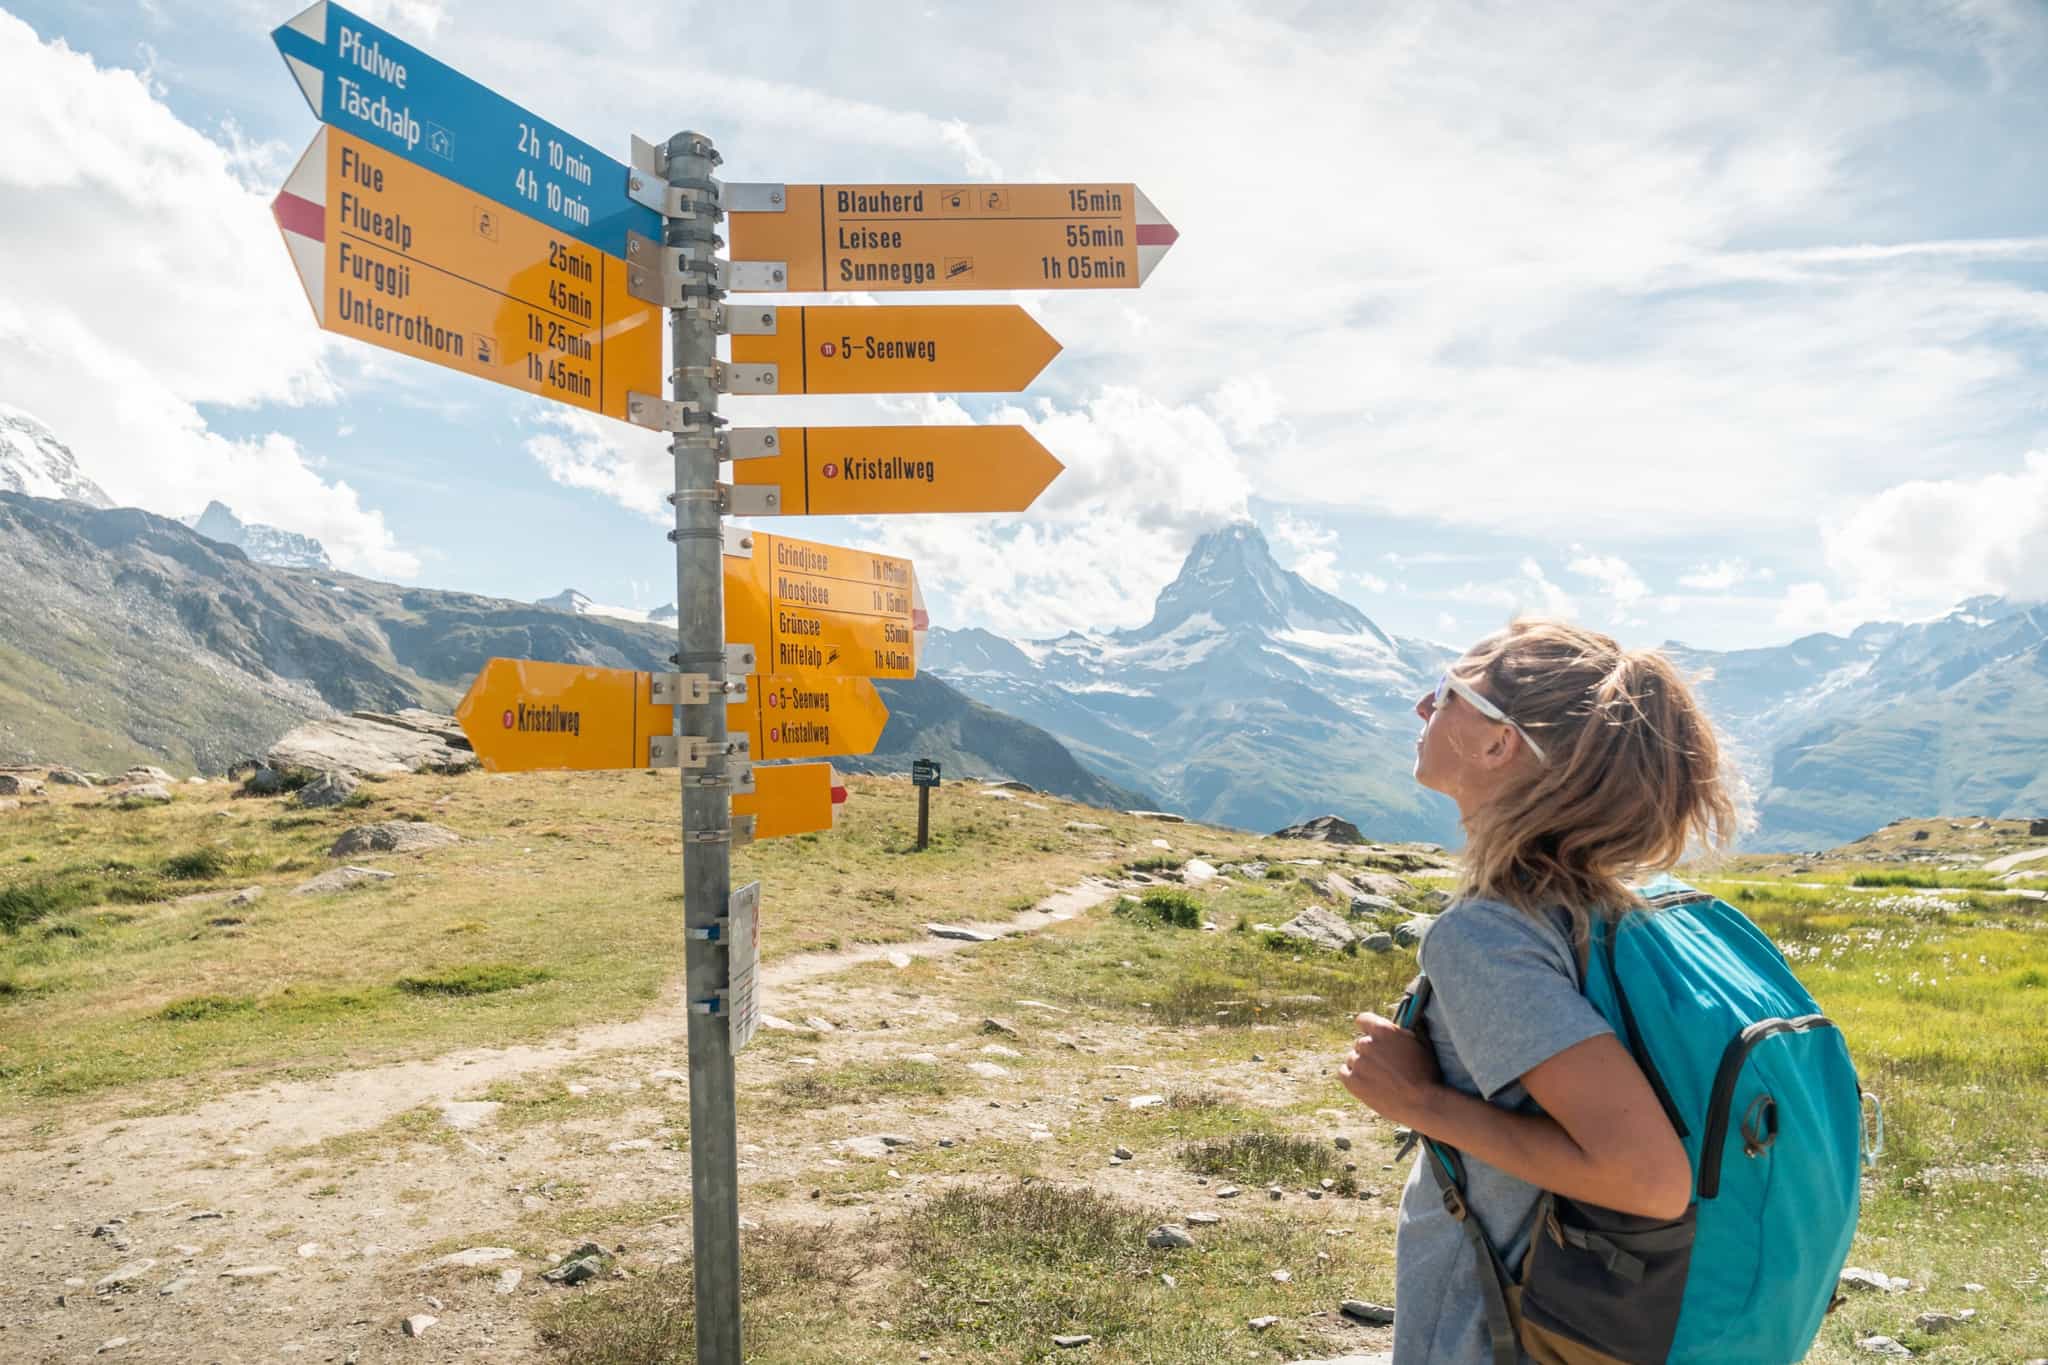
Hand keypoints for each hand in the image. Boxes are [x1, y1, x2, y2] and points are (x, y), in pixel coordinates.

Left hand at [1337, 1012, 1442, 1128]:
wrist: (1422, 1103)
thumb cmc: (1425, 1073)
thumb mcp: (1419, 1043)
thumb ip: (1401, 1032)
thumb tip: (1394, 1028)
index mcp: (1383, 1030)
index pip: (1363, 1020)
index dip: (1367, 1028)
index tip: (1372, 1037)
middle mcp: (1367, 1043)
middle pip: (1361, 1044)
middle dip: (1372, 1052)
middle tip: (1386, 1067)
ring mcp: (1358, 1062)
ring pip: (1353, 1059)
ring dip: (1363, 1066)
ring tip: (1380, 1079)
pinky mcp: (1352, 1081)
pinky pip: (1343, 1072)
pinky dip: (1352, 1076)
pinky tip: (1365, 1083)